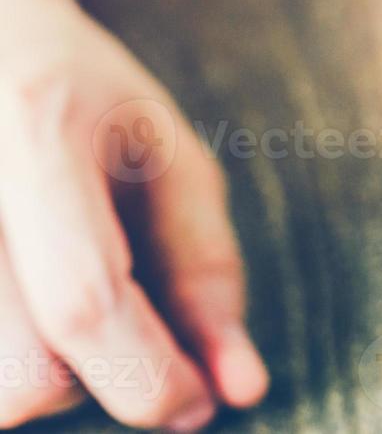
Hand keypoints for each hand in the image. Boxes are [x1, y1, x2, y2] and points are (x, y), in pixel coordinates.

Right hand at [0, 0, 267, 429]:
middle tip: (130, 325)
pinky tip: (28, 304)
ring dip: (45, 376)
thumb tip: (239, 391)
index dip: (149, 376)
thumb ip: (208, 273)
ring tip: (67, 299)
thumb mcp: (172, 159)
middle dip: (98, 379)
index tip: (199, 404)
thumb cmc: (88, 98)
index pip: (84, 301)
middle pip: (20, 377)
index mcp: (36, 134)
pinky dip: (10, 360)